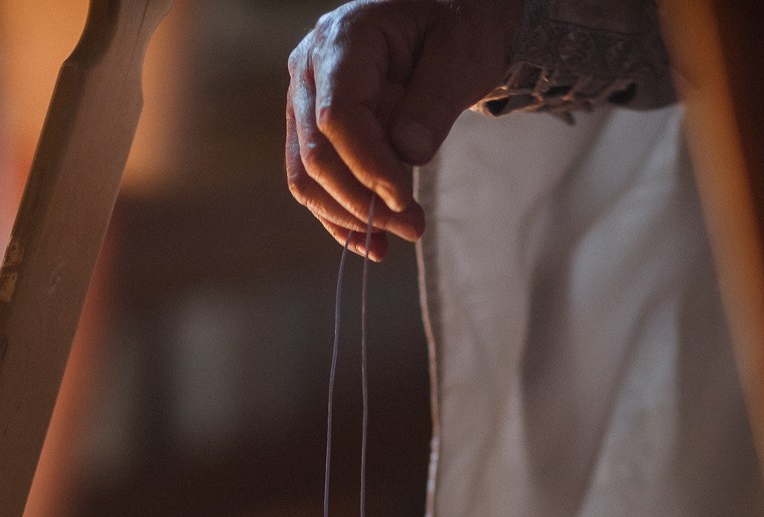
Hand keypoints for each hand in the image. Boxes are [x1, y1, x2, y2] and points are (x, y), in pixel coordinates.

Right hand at [286, 0, 520, 259]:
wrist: (442, 24)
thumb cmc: (453, 30)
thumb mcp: (458, 55)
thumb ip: (433, 103)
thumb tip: (408, 155)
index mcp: (341, 40)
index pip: (337, 116)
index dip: (367, 165)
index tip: (404, 199)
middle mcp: (309, 70)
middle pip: (316, 153)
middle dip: (362, 200)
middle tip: (413, 227)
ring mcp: (305, 101)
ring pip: (306, 174)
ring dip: (349, 216)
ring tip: (399, 236)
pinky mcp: (312, 130)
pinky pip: (313, 182)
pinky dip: (340, 217)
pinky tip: (372, 244)